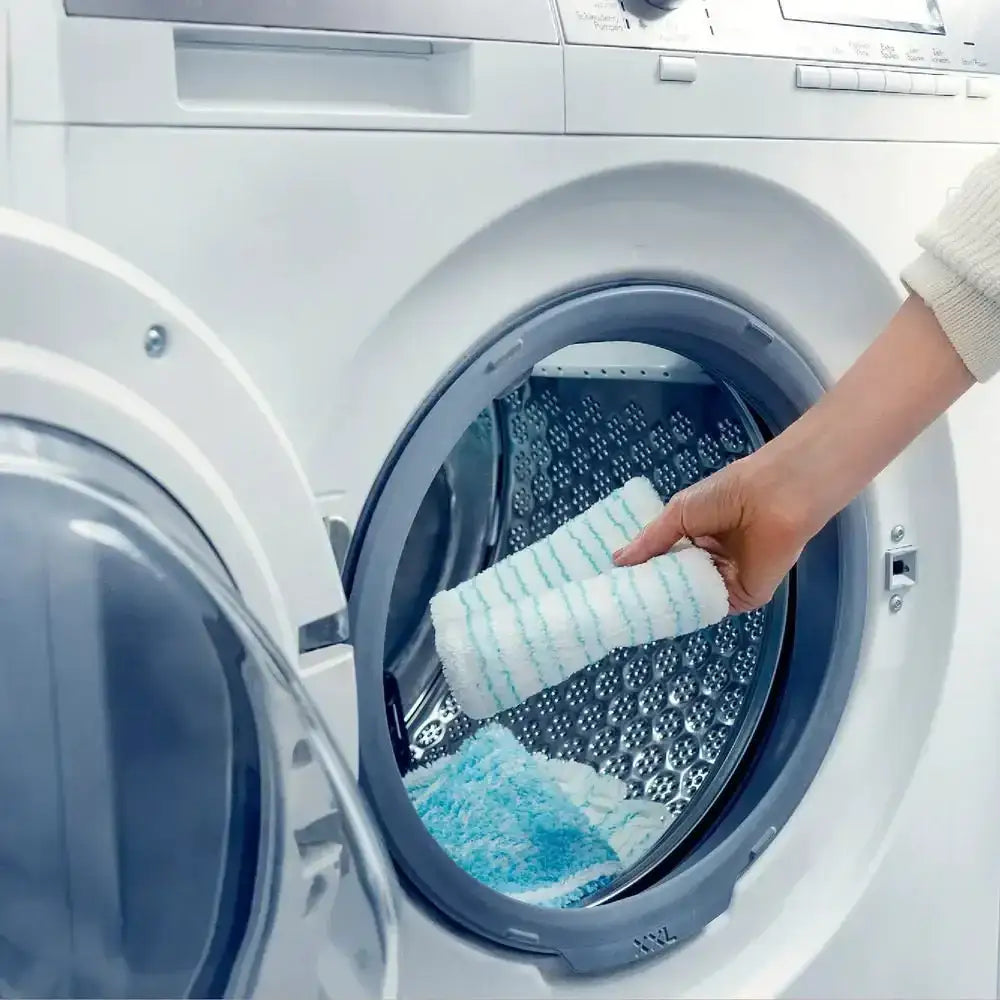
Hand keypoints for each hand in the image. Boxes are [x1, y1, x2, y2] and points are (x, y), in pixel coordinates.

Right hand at [613, 453, 813, 614]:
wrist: (772, 499)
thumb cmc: (727, 495)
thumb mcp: (678, 513)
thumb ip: (650, 541)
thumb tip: (617, 561)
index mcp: (697, 537)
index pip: (665, 560)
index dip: (641, 570)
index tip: (613, 583)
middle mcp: (710, 560)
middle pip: (675, 582)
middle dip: (650, 591)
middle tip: (616, 604)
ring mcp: (726, 580)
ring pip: (690, 598)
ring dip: (666, 603)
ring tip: (631, 614)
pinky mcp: (744, 597)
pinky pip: (711, 608)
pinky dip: (690, 611)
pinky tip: (662, 616)